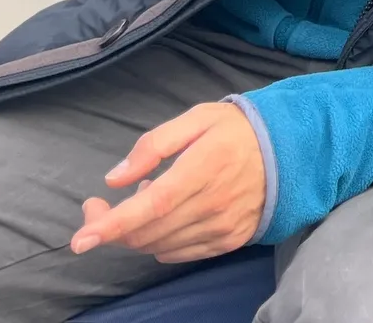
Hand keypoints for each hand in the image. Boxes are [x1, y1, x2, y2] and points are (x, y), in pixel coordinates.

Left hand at [70, 103, 265, 263]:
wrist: (291, 148)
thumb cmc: (237, 129)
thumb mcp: (197, 119)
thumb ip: (154, 145)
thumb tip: (115, 179)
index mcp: (203, 169)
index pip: (150, 207)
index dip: (111, 225)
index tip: (81, 238)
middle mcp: (213, 204)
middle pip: (146, 232)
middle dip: (111, 225)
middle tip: (101, 204)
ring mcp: (222, 227)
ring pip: (158, 246)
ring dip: (137, 230)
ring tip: (148, 198)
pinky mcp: (229, 240)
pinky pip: (177, 253)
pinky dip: (159, 240)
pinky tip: (168, 214)